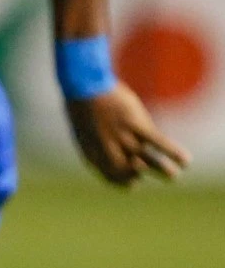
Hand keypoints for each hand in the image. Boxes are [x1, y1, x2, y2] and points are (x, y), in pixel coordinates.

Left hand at [67, 83, 190, 185]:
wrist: (83, 83)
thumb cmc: (82, 103)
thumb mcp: (84, 126)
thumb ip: (97, 140)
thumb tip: (114, 145)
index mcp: (91, 151)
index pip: (108, 174)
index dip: (120, 181)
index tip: (132, 184)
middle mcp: (106, 148)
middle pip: (126, 169)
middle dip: (137, 177)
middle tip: (146, 176)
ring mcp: (121, 136)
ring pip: (145, 159)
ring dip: (161, 169)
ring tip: (174, 176)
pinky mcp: (135, 123)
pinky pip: (157, 141)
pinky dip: (172, 152)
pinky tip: (185, 160)